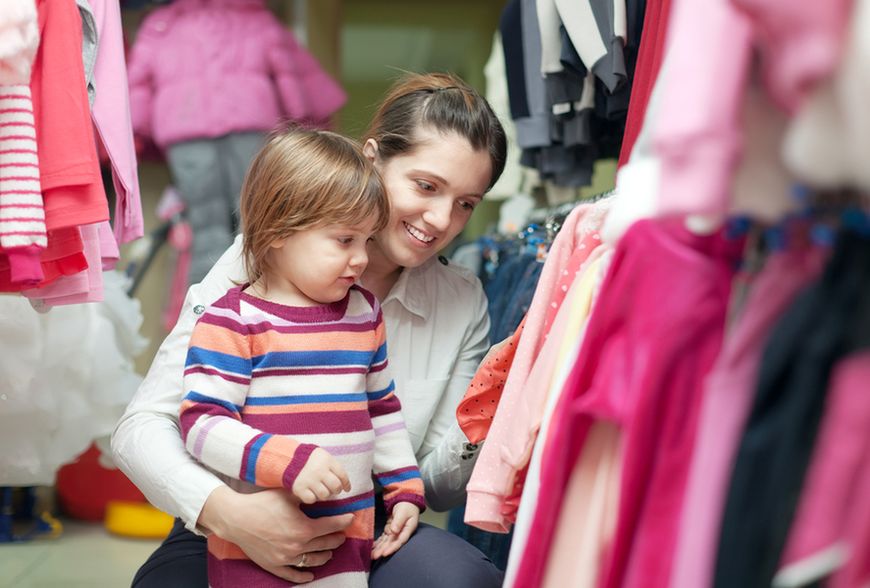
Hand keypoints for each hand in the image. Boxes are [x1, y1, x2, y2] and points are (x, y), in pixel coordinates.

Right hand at [199, 486, 352, 582]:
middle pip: (326, 544)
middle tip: (341, 534)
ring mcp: (286, 558)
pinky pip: (293, 574)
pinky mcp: (274, 565)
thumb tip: (320, 491)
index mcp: (304, 527)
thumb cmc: (262, 503)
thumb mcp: (288, 494)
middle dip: (337, 538)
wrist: (236, 518)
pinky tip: (311, 574)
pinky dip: (303, 575)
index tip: (350, 517)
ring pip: (313, 560)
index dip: (343, 521)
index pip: (332, 526)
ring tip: (330, 551)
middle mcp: (298, 545)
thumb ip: (306, 495)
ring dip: (325, 556)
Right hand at [292, 448, 351, 503]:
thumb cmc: (312, 460)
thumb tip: (347, 486)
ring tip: (322, 490)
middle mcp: (319, 470)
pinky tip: (311, 492)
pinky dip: (313, 498)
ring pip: (325, 495)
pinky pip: (311, 500)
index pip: (342, 475)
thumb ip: (335, 469)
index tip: (346, 488)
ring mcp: (309, 480)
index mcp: (327, 461)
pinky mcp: (299, 488)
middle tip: (333, 489)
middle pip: (335, 487)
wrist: (290, 458)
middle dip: (336, 490)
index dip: (346, 484)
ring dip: (325, 494)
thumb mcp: (325, 458)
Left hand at [371, 502, 419, 559]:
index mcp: (407, 529)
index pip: (400, 541)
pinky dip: (378, 542)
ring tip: (371, 555)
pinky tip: (372, 547)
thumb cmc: (407, 506)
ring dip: (379, 548)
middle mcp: (401, 533)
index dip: (392, 548)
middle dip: (383, 550)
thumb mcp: (403, 512)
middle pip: (391, 543)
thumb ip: (398, 521)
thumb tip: (394, 531)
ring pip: (386, 542)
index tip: (384, 553)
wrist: (406, 501)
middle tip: (374, 556)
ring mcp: (395, 533)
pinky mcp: (390, 531)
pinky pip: (383, 538)